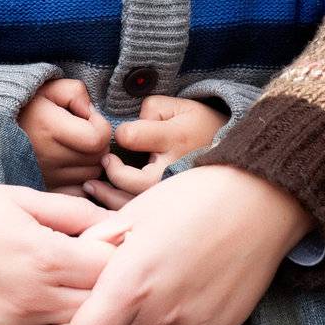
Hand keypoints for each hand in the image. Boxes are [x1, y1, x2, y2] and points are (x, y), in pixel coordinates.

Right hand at [0, 176, 117, 324]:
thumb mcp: (16, 197)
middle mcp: (33, 304)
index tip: (99, 253)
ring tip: (38, 291)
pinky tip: (11, 312)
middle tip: (74, 275)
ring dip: (63, 319)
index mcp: (45, 258)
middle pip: (96, 313)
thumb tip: (116, 225)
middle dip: (95, 294)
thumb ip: (71, 213)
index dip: (113, 263)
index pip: (113, 275)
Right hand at [17, 78, 112, 190]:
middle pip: (97, 158)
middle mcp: (47, 157)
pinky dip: (82, 179)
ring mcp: (46, 177)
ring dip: (91, 160)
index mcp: (49, 128)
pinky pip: (79, 190)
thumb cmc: (28, 104)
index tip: (89, 116)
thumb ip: (76, 92)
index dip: (100, 125)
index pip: (97, 138)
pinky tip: (72, 164)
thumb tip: (90, 112)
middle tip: (83, 129)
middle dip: (98, 142)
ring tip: (75, 145)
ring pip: (91, 174)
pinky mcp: (46, 189)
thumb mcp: (50, 87)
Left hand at [57, 164, 314, 324]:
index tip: (78, 306)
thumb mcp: (133, 211)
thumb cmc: (191, 198)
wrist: (260, 202)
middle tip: (107, 297)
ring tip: (143, 291)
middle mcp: (162, 315)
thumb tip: (70, 265)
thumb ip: (95, 245)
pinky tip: (174, 292)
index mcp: (133, 281)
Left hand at [83, 96, 227, 208]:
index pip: (132, 137)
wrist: (234, 154)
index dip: (121, 134)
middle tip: (103, 161)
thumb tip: (129, 128)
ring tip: (90, 185)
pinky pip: (143, 217)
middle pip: (133, 180)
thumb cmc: (199, 126)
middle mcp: (174, 169)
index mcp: (175, 139)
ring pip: (135, 203)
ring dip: (107, 196)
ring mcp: (175, 193)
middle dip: (112, 172)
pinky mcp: (173, 207)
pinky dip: (120, 213)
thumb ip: (152, 109)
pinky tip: (105, 204)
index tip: (120, 135)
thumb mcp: (180, 107)